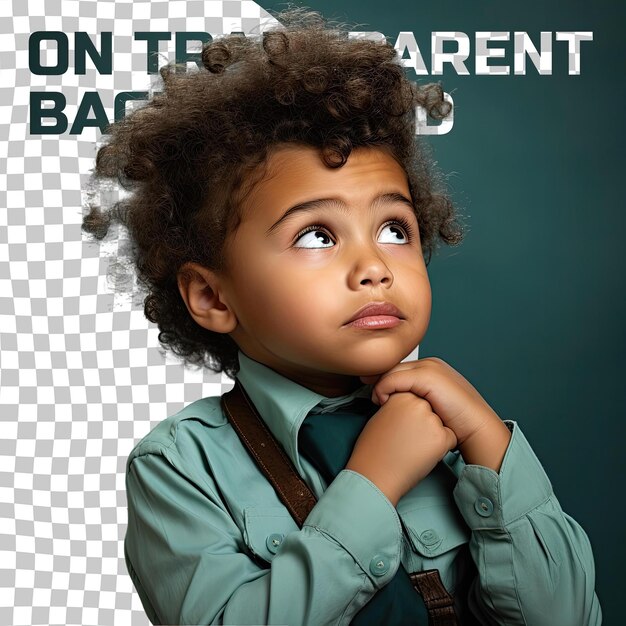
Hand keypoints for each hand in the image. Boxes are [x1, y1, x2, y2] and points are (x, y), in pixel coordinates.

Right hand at [346, 391, 457, 505]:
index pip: (416, 398)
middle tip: (407, 437)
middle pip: (429, 409)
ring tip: (412, 446)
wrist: (375, 473)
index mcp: (401, 396)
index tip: (401, 425)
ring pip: (440, 423)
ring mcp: (430, 420)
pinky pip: (449, 438)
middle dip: (423, 422)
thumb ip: (397, 407)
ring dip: (431, 434)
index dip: (410, 414)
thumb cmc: (374, 449)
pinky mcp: (440, 438)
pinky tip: (423, 453)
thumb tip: (408, 407)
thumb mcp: (380, 416)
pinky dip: (441, 447)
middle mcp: (417, 404)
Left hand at [360, 357, 511, 471]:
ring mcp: (429, 368)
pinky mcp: (427, 377)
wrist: (476, 427)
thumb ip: (417, 399)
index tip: (371, 388)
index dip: (383, 377)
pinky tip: (380, 401)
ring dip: (379, 385)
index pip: (400, 367)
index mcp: (433, 368)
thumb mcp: (433, 406)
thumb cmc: (457, 423)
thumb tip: (396, 402)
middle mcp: (430, 364)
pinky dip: (383, 389)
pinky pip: (394, 379)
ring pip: (391, 371)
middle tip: (364, 387)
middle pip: (394, 366)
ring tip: (375, 400)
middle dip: (377, 377)